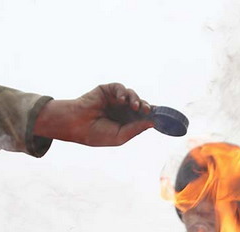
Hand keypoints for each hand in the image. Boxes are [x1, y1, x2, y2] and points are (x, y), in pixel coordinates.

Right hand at [33, 83, 152, 146]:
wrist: (76, 125)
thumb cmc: (96, 134)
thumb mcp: (120, 135)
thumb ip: (136, 128)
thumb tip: (153, 122)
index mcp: (126, 121)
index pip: (143, 116)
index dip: (153, 115)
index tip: (162, 117)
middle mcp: (122, 109)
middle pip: (140, 104)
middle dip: (146, 107)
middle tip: (147, 110)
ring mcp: (115, 99)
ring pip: (132, 95)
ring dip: (136, 99)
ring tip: (135, 106)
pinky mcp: (107, 90)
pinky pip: (119, 87)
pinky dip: (123, 92)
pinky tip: (121, 100)